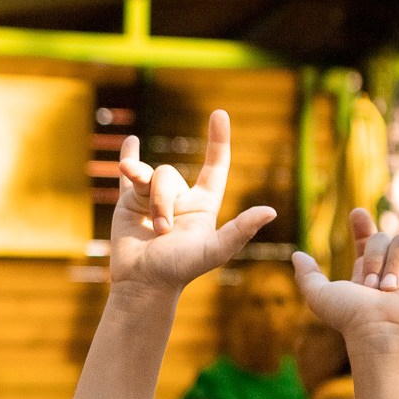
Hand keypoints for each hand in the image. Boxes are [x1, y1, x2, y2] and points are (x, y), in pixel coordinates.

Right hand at [103, 110, 276, 295]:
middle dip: (163, 200)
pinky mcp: (129, 202)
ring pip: (148, 176)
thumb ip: (240, 231)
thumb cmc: (179, 271)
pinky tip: (130, 142)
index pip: (215, 166)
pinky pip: (129, 173)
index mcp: (203, 204)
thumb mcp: (214, 251)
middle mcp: (180, 198)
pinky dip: (128, 157)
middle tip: (161, 231)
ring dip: (147, 198)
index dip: (218, 140)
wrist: (143, 283)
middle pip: (170, 175)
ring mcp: (153, 198)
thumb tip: (270, 212)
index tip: (219, 114)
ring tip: (145, 225)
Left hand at [292, 210, 398, 348]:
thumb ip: (307, 275)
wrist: (381, 330)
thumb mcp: (320, 295)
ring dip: (392, 262)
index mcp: (368, 272)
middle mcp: (392, 268)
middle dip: (373, 258)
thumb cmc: (351, 317)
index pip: (367, 240)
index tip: (355, 214)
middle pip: (382, 237)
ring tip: (389, 289)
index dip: (362, 226)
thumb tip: (296, 255)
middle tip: (372, 287)